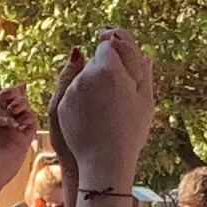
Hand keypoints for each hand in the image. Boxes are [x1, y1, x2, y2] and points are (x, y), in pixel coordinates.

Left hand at [0, 84, 36, 206]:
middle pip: (11, 101)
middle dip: (11, 94)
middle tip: (6, 97)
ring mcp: (11, 132)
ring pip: (23, 109)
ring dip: (21, 103)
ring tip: (13, 109)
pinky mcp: (23, 141)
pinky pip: (32, 123)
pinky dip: (29, 116)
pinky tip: (20, 119)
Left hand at [49, 33, 156, 194]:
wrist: (104, 161)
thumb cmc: (130, 131)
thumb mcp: (144, 101)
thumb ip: (141, 73)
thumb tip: (145, 56)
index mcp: (109, 69)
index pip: (109, 45)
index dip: (118, 55)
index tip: (123, 68)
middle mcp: (85, 75)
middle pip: (96, 62)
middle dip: (106, 71)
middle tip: (119, 94)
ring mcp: (71, 90)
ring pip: (83, 77)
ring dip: (94, 85)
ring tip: (107, 109)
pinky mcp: (61, 104)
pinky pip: (73, 93)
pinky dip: (82, 100)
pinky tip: (94, 116)